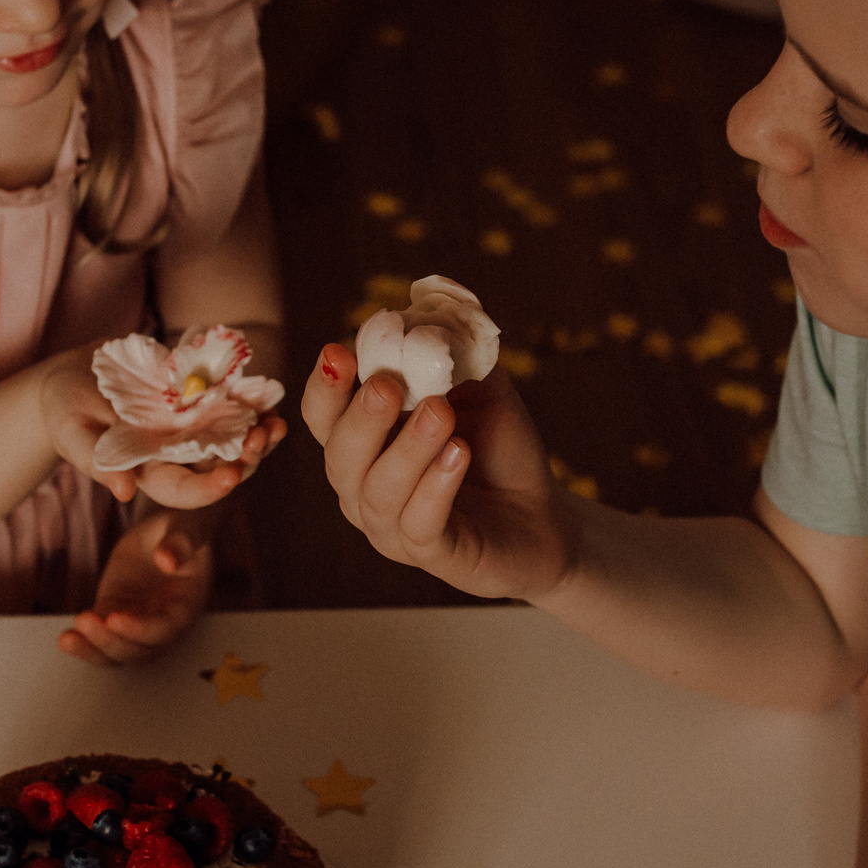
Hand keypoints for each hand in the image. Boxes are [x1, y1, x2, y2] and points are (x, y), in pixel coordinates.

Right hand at [40, 343, 286, 509]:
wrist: (75, 374)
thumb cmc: (63, 408)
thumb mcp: (70, 430)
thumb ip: (94, 461)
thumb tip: (123, 492)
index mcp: (146, 472)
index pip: (182, 490)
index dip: (208, 488)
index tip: (233, 477)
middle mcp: (174, 454)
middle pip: (216, 465)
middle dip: (245, 457)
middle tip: (265, 439)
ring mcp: (189, 427)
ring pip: (231, 437)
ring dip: (256, 432)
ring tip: (277, 423)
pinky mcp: (197, 399)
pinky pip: (230, 403)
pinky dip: (251, 402)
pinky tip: (272, 395)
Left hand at [59, 506, 214, 664]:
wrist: (165, 533)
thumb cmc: (181, 530)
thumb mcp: (185, 529)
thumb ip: (181, 544)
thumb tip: (168, 559)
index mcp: (185, 607)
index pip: (163, 630)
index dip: (139, 629)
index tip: (114, 618)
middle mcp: (163, 624)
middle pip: (138, 650)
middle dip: (110, 641)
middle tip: (85, 620)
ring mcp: (137, 623)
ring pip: (117, 652)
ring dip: (93, 650)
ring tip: (68, 640)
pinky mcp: (114, 614)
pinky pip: (100, 638)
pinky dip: (84, 643)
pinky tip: (66, 639)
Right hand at [299, 341, 572, 601]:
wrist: (544, 515)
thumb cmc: (497, 448)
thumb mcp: (481, 386)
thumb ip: (453, 349)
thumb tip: (423, 310)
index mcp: (365, 444)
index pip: (324, 417)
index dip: (325, 387)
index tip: (338, 352)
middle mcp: (365, 488)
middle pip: (339, 457)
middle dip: (360, 418)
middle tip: (387, 385)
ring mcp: (393, 528)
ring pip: (377, 493)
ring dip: (406, 449)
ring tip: (441, 414)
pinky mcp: (434, 556)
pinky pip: (419, 525)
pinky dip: (435, 487)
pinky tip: (458, 454)